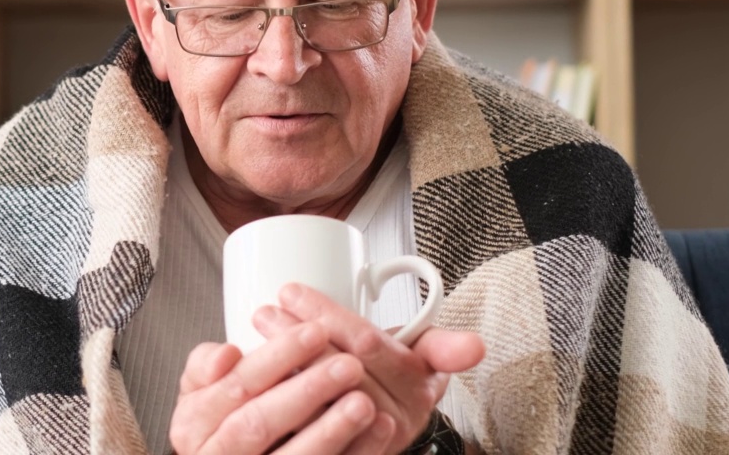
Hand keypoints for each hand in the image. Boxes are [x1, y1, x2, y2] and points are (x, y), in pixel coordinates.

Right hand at [168, 320, 394, 453]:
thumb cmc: (221, 419)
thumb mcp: (201, 390)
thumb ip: (205, 366)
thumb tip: (226, 354)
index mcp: (192, 425)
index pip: (235, 387)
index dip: (276, 357)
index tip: (313, 331)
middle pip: (258, 424)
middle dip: (306, 391)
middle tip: (347, 365)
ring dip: (332, 429)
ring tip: (363, 400)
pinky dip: (357, 453)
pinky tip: (379, 428)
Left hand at [253, 283, 485, 453]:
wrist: (374, 429)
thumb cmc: (390, 380)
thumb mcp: (421, 359)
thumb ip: (442, 345)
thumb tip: (475, 346)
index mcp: (416, 393)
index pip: (368, 345)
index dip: (326, 315)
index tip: (291, 290)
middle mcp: (391, 423)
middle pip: (335, 371)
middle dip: (296, 335)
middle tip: (265, 311)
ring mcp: (361, 441)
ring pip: (312, 403)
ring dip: (279, 365)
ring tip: (255, 334)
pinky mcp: (338, 453)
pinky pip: (300, 434)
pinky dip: (273, 401)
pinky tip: (253, 382)